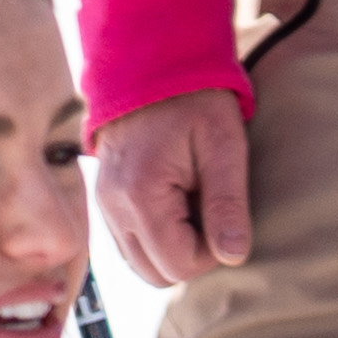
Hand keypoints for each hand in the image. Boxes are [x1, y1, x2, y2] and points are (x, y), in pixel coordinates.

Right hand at [92, 93, 251, 293]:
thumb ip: (227, 202)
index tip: (225, 215)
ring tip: (194, 201)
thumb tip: (233, 256)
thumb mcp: (223, 145)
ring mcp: (103, 205)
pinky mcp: (105, 201)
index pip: (178, 265)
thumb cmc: (194, 99)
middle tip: (211, 210)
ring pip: (140, 263)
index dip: (211, 252)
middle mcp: (112, 207)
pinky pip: (130, 243)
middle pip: (155, 273)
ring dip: (173, 246)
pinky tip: (177, 201)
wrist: (152, 64)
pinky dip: (156, 236)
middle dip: (191, 254)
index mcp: (140, 194)